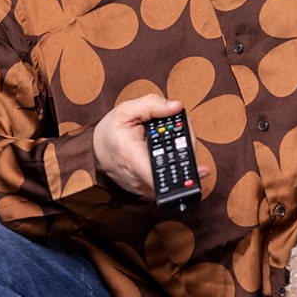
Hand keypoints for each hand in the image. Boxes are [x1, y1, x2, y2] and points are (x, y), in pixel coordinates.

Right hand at [92, 95, 208, 198]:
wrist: (96, 151)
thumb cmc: (110, 132)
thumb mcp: (125, 110)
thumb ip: (152, 105)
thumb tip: (177, 107)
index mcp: (132, 157)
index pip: (160, 174)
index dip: (183, 171)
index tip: (200, 166)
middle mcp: (139, 178)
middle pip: (176, 172)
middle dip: (188, 149)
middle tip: (186, 127)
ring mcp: (145, 188)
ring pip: (176, 178)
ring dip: (185, 157)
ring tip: (180, 134)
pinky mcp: (149, 191)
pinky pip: (172, 182)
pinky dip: (180, 166)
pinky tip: (184, 152)